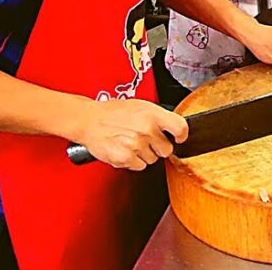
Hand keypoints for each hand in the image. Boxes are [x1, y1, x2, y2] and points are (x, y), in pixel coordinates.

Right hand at [73, 99, 187, 170]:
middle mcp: (147, 129)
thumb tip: (173, 127)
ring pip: (153, 159)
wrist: (89, 120)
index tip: (179, 137)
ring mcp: (137, 145)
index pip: (180, 127)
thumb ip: (157, 117)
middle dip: (158, 147)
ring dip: (144, 154)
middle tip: (145, 139)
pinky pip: (139, 166)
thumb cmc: (112, 112)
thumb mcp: (140, 105)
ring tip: (131, 142)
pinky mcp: (126, 158)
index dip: (182, 135)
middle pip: (167, 149)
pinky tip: (124, 150)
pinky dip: (133, 161)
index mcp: (152, 114)